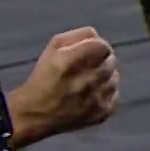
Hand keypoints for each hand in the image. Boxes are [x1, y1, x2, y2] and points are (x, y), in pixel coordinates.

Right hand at [9, 26, 119, 146]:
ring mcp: (96, 99)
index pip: (102, 46)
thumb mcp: (53, 48)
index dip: (99, 46)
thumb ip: (77, 36)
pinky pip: (114, 96)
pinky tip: (92, 95)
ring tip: (88, 82)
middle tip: (89, 67)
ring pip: (114, 79)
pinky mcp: (101, 113)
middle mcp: (86, 80)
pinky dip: (106, 93)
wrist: (35, 114)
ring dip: (104, 77)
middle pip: (111, 61)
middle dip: (101, 61)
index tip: (92, 51)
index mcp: (70, 62)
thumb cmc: (44, 77)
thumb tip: (97, 36)